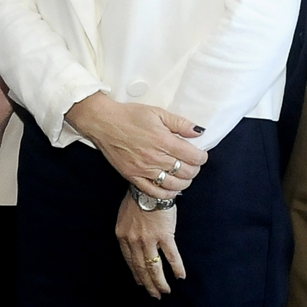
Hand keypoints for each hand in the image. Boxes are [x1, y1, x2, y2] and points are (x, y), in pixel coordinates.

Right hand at [65, 92, 205, 199]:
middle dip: (195, 169)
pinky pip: (154, 192)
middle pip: (186, 172)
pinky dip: (166, 193)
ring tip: (183, 176)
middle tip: (193, 164)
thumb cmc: (130, 115)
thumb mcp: (158, 112)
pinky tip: (171, 188)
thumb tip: (199, 132)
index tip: (200, 155)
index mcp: (164, 140)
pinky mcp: (133, 176)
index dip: (202, 157)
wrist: (104, 122)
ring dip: (184, 182)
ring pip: (173, 184)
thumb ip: (180, 123)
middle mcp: (156, 158)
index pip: (194, 157)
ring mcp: (144, 169)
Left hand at [116, 192, 184, 298]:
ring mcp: (149, 239)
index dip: (136, 274)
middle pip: (141, 267)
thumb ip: (128, 232)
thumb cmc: (137, 198)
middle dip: (148, 283)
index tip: (141, 283)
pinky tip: (180, 276)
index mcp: (123, 236)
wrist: (149, 186)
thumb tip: (133, 245)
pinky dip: (176, 267)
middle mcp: (134, 241)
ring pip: (154, 266)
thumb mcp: (125, 216)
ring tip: (165, 291)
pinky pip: (171, 256)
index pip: (129, 261)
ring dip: (160, 281)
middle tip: (155, 295)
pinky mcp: (164, 235)